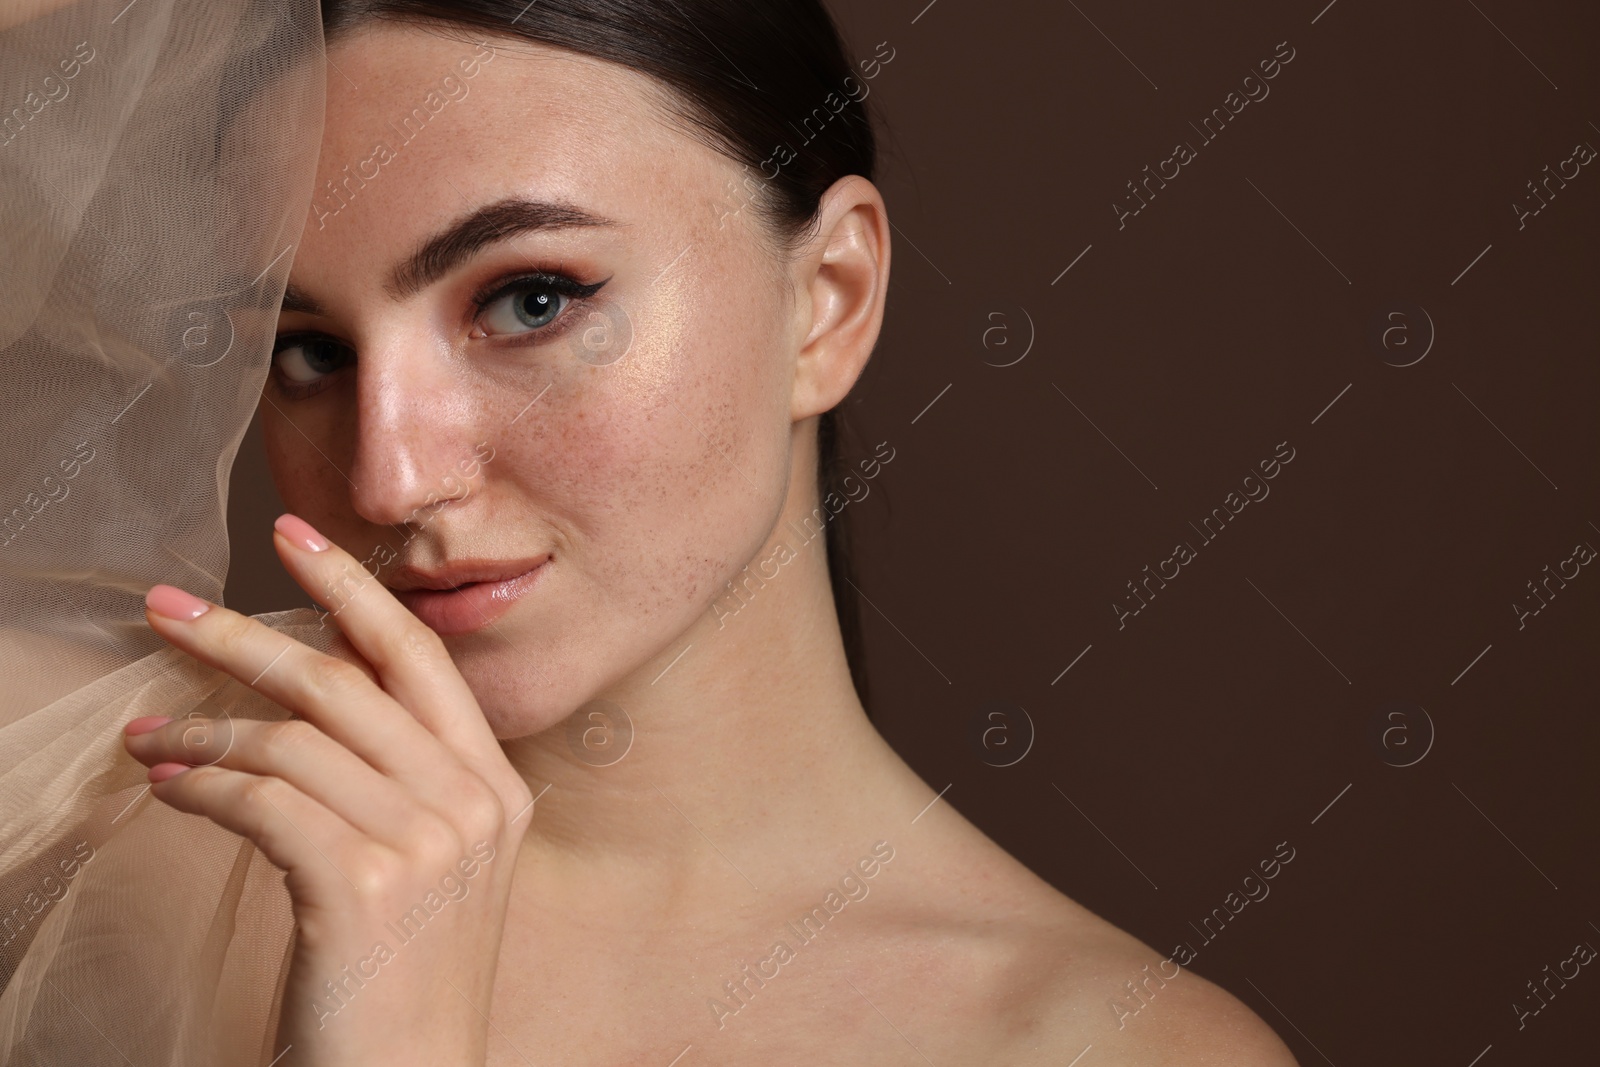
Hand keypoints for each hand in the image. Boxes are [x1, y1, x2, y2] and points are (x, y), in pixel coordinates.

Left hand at [122, 514, 533, 1066]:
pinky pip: (261, 802)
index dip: (353, 590)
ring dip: (201, 731)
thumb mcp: (434, 865)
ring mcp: (424, 843)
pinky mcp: (361, 887)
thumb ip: (401, 780)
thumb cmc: (406, 977)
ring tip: (148, 737)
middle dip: (246, 635)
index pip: (420, 658)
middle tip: (168, 607)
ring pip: (290, 742)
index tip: (291, 537)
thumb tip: (307, 696)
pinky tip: (168, 787)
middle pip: (344, 681)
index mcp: (497, 786)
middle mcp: (472, 801)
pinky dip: (201, 786)